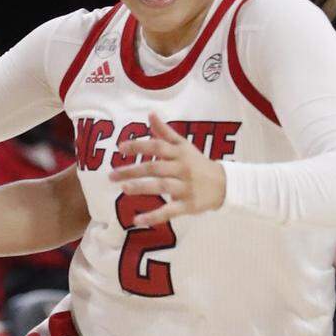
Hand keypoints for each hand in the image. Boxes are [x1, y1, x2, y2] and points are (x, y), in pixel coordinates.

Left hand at [108, 112, 225, 226]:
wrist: (224, 184)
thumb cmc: (197, 163)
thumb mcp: (183, 145)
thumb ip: (165, 131)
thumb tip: (150, 114)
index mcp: (179, 153)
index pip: (157, 146)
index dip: (139, 146)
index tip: (120, 148)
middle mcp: (182, 168)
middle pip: (155, 168)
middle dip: (133, 170)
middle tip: (111, 175)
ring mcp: (185, 187)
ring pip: (162, 186)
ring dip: (142, 188)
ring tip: (124, 189)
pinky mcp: (188, 205)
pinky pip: (170, 211)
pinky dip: (153, 216)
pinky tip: (137, 220)